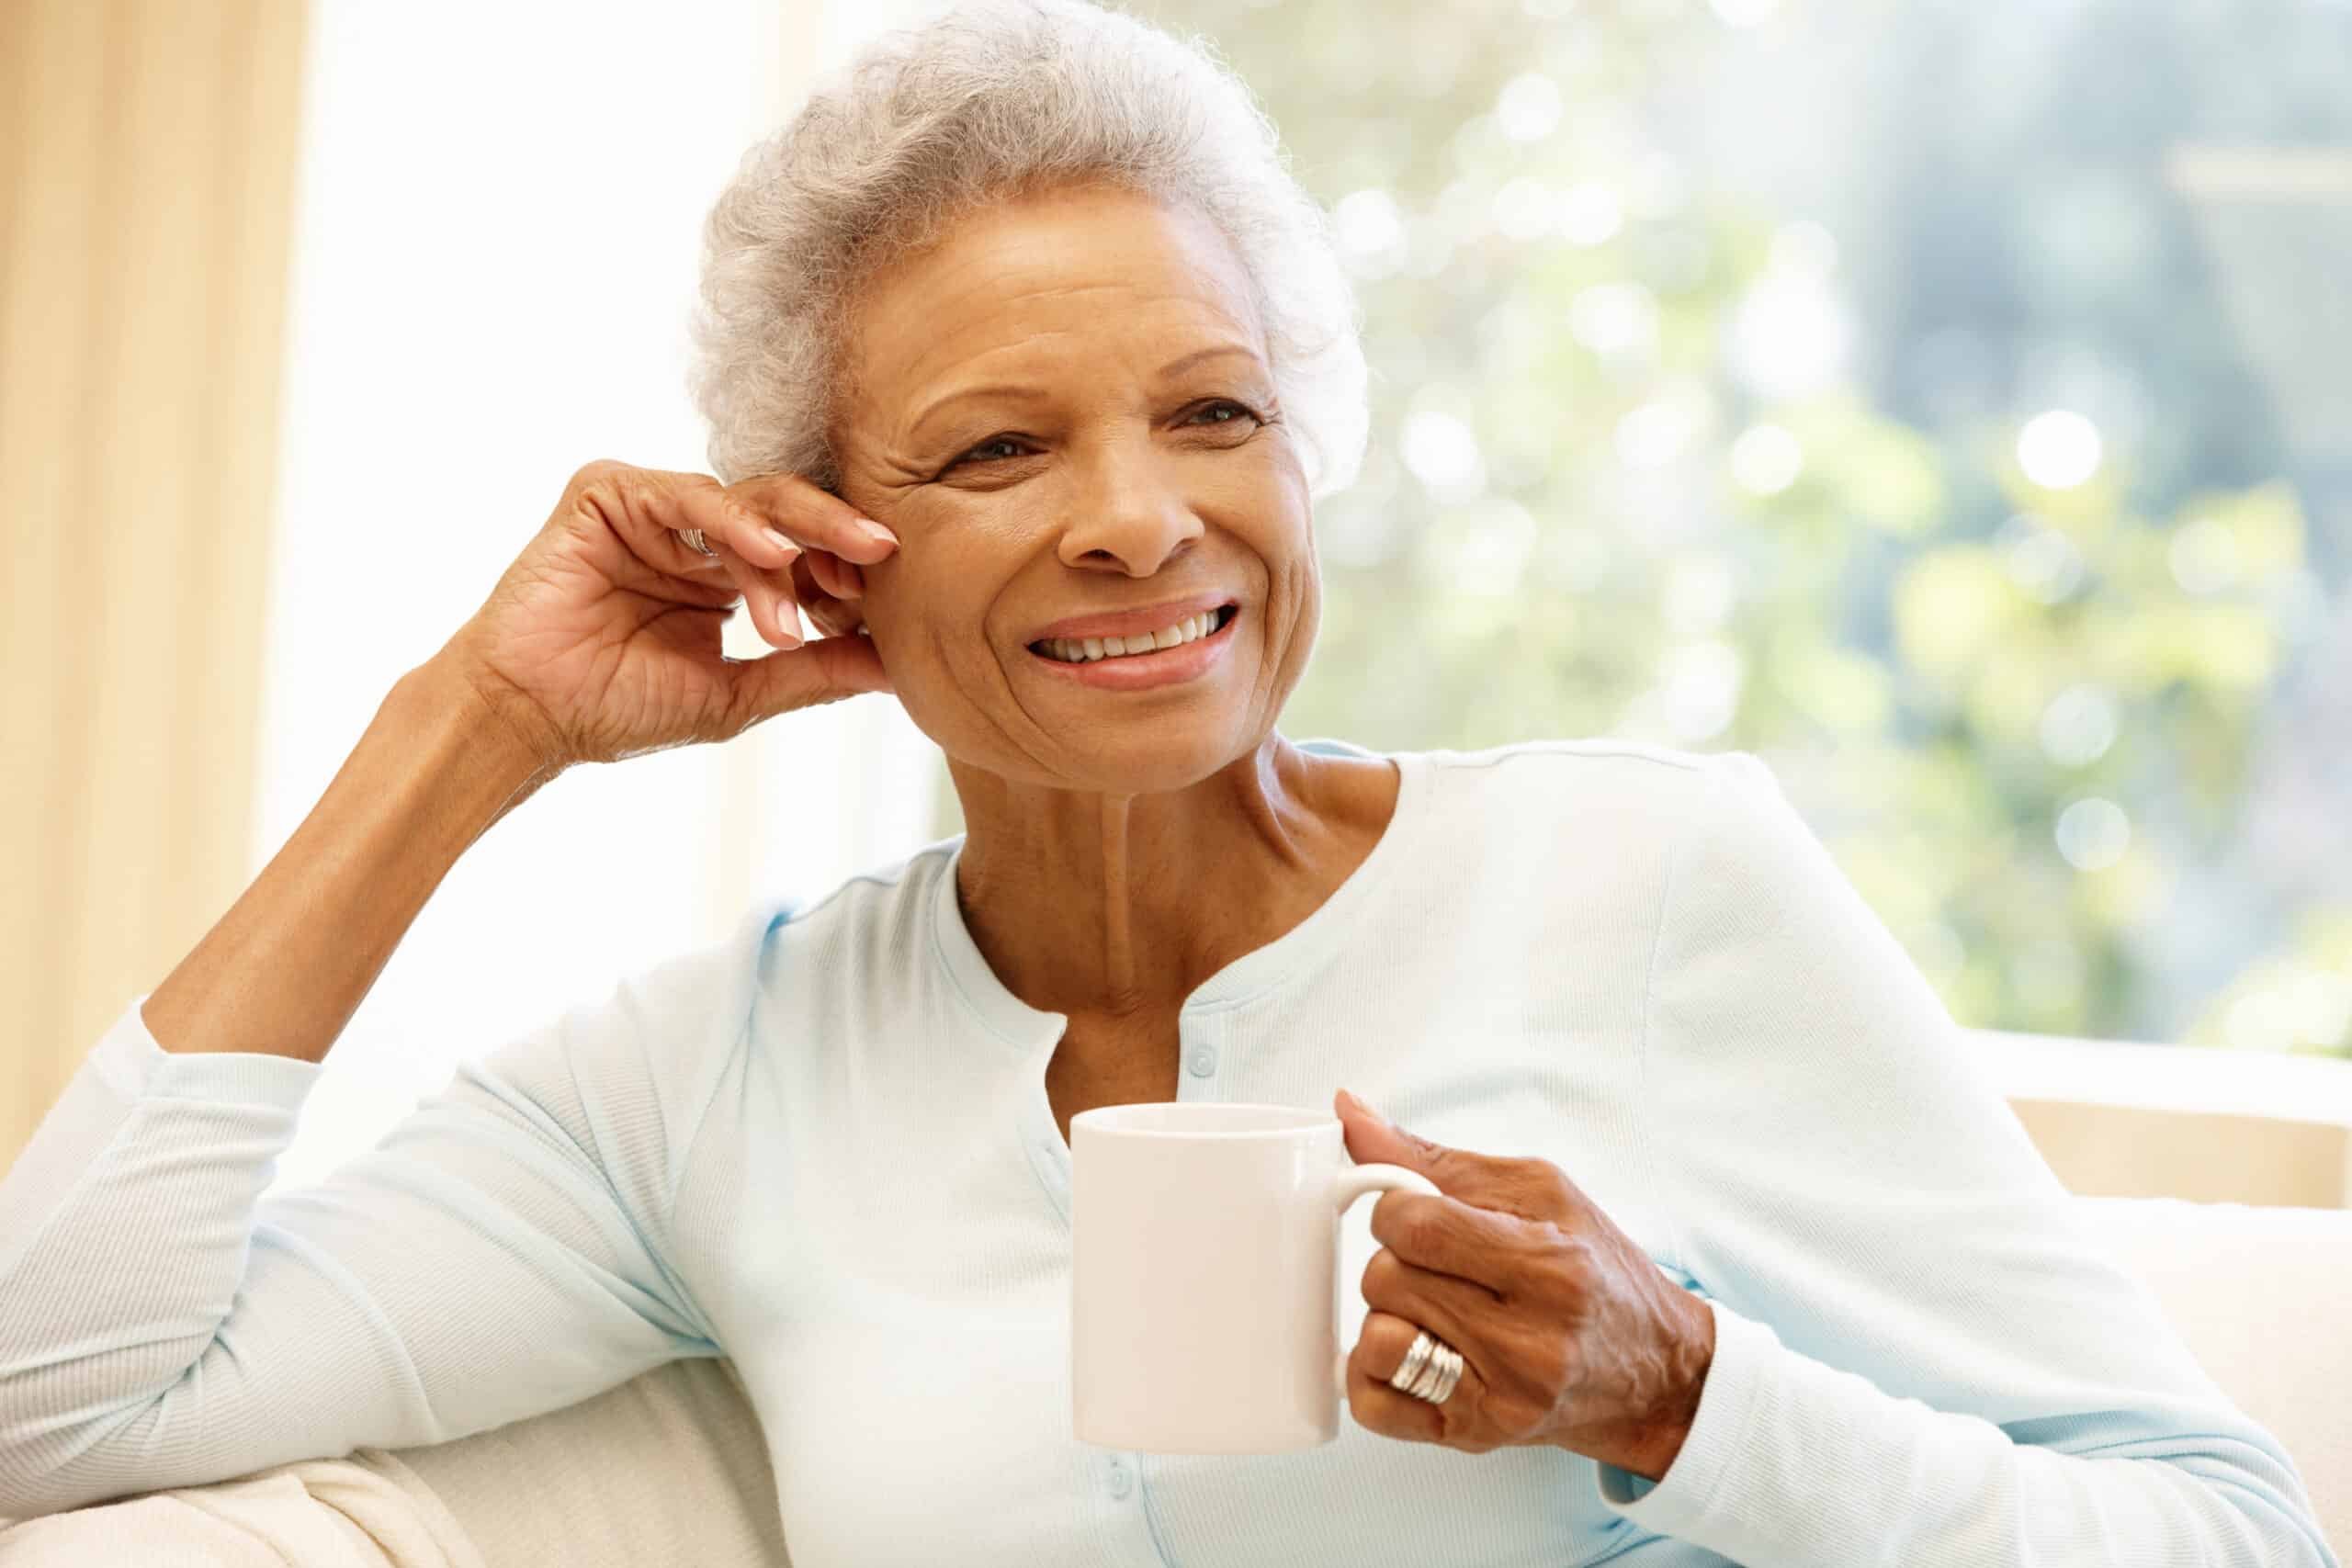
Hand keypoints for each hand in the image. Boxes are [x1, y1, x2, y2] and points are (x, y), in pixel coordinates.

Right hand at [437, 460, 899, 770]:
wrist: (530, 716)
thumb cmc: (618, 709)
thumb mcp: (738, 694)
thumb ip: (814, 672)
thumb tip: (899, 668)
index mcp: (727, 573)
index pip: (805, 553)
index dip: (848, 572)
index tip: (895, 599)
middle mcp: (696, 533)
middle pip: (786, 513)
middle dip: (838, 533)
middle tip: (886, 552)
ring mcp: (653, 509)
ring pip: (745, 502)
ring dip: (790, 546)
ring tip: (820, 589)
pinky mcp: (609, 492)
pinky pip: (687, 495)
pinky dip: (732, 523)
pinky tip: (770, 555)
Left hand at [1333, 1089, 1716, 1483]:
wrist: (1654, 1373)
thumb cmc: (1596, 1271)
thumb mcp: (1539, 1192)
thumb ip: (1435, 1160)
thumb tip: (1349, 1113)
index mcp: (1552, 1268)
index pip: (1418, 1226)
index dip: (1396, 1208)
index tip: (1416, 1212)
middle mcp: (1531, 1343)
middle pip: (1388, 1279)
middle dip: (1396, 1258)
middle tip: (1437, 1263)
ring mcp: (1502, 1399)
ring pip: (1376, 1339)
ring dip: (1388, 1313)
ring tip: (1432, 1307)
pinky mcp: (1477, 1437)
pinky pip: (1376, 1405)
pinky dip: (1374, 1371)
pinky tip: (1412, 1349)